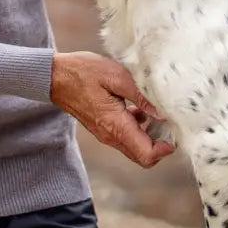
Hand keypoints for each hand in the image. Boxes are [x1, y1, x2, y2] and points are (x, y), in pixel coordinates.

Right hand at [51, 51, 176, 167]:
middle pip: (144, 156)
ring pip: (136, 147)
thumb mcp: (116, 76)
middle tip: (168, 119)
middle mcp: (111, 136)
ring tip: (156, 110)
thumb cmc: (82, 71)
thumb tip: (163, 113)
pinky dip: (138, 128)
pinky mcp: (103, 128)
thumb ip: (141, 96)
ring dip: (150, 135)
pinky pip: (126, 137)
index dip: (165, 149)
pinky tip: (139, 106)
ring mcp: (106, 134)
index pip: (147, 156)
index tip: (173, 129)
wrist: (54, 76)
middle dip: (160, 143)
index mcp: (115, 125)